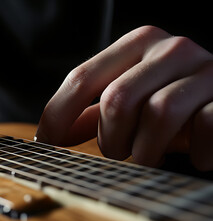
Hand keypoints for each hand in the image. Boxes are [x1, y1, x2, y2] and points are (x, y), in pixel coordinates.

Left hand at [36, 26, 212, 170]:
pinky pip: (203, 129)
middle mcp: (170, 49)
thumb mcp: (130, 100)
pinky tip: (192, 154)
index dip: (57, 117)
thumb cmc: (172, 103)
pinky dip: (193, 153)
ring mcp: (205, 70)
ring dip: (146, 150)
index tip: (46, 143)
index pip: (81, 78)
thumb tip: (48, 136)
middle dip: (110, 140)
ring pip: (158, 114)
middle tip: (119, 151)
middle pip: (117, 99)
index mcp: (137, 43)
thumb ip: (91, 115)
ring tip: (149, 155)